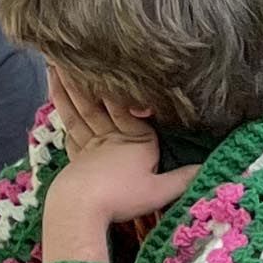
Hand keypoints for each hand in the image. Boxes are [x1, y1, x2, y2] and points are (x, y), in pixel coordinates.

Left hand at [41, 76, 199, 262]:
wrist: (82, 208)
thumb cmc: (121, 197)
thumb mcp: (160, 191)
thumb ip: (183, 177)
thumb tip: (208, 166)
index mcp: (133, 140)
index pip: (125, 106)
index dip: (117, 84)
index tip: (108, 59)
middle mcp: (109, 138)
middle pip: (94, 103)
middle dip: (82, 78)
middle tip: (66, 53)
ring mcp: (89, 147)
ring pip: (77, 112)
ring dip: (66, 91)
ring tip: (54, 69)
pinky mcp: (75, 160)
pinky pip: (70, 132)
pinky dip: (64, 118)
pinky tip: (58, 109)